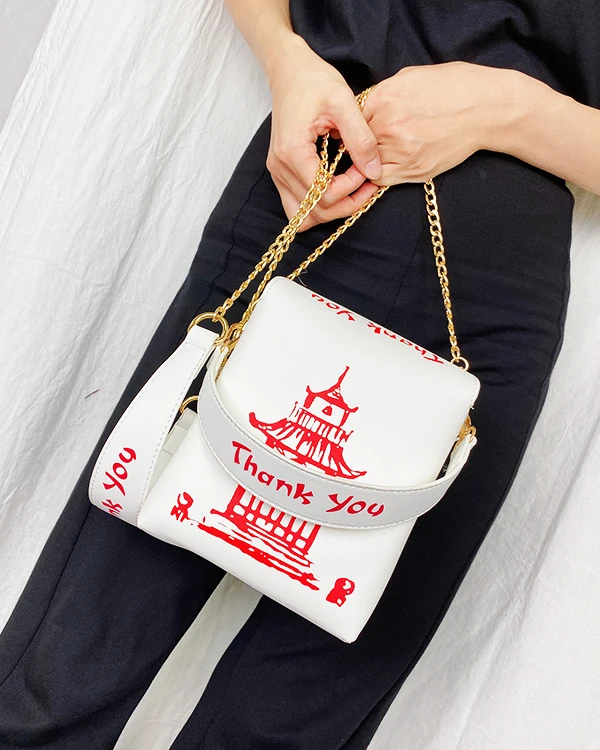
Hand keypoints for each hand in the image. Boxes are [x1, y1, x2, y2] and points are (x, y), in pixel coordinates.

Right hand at [266, 34, 381, 230]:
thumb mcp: (344, 102)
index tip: (365, 167)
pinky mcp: (281, 172)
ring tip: (354, 188)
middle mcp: (279, 167)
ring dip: (332, 209)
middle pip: (314, 210)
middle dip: (346, 202)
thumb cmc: (314, 80)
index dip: (349, 187)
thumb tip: (374, 172)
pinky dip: (318, 205)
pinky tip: (337, 187)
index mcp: (292, 152)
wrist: (288, 69)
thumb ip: (360, 138)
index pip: (322, 193)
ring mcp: (277, 172)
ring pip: (304, 215)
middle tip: (366, 181)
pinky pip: (298, 205)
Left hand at [362, 62, 516, 183]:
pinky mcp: (414, 169)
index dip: (358, 122)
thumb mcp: (411, 77)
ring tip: (388, 148)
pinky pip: (381, 178)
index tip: (364, 125)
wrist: (486, 109)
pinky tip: (390, 163)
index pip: (353, 117)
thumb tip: (365, 108)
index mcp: (385, 97)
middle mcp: (389, 125)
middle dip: (365, 139)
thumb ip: (383, 94)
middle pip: (359, 140)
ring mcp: (401, 150)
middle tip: (377, 138)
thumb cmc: (454, 87)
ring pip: (367, 161)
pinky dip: (380, 173)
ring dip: (373, 157)